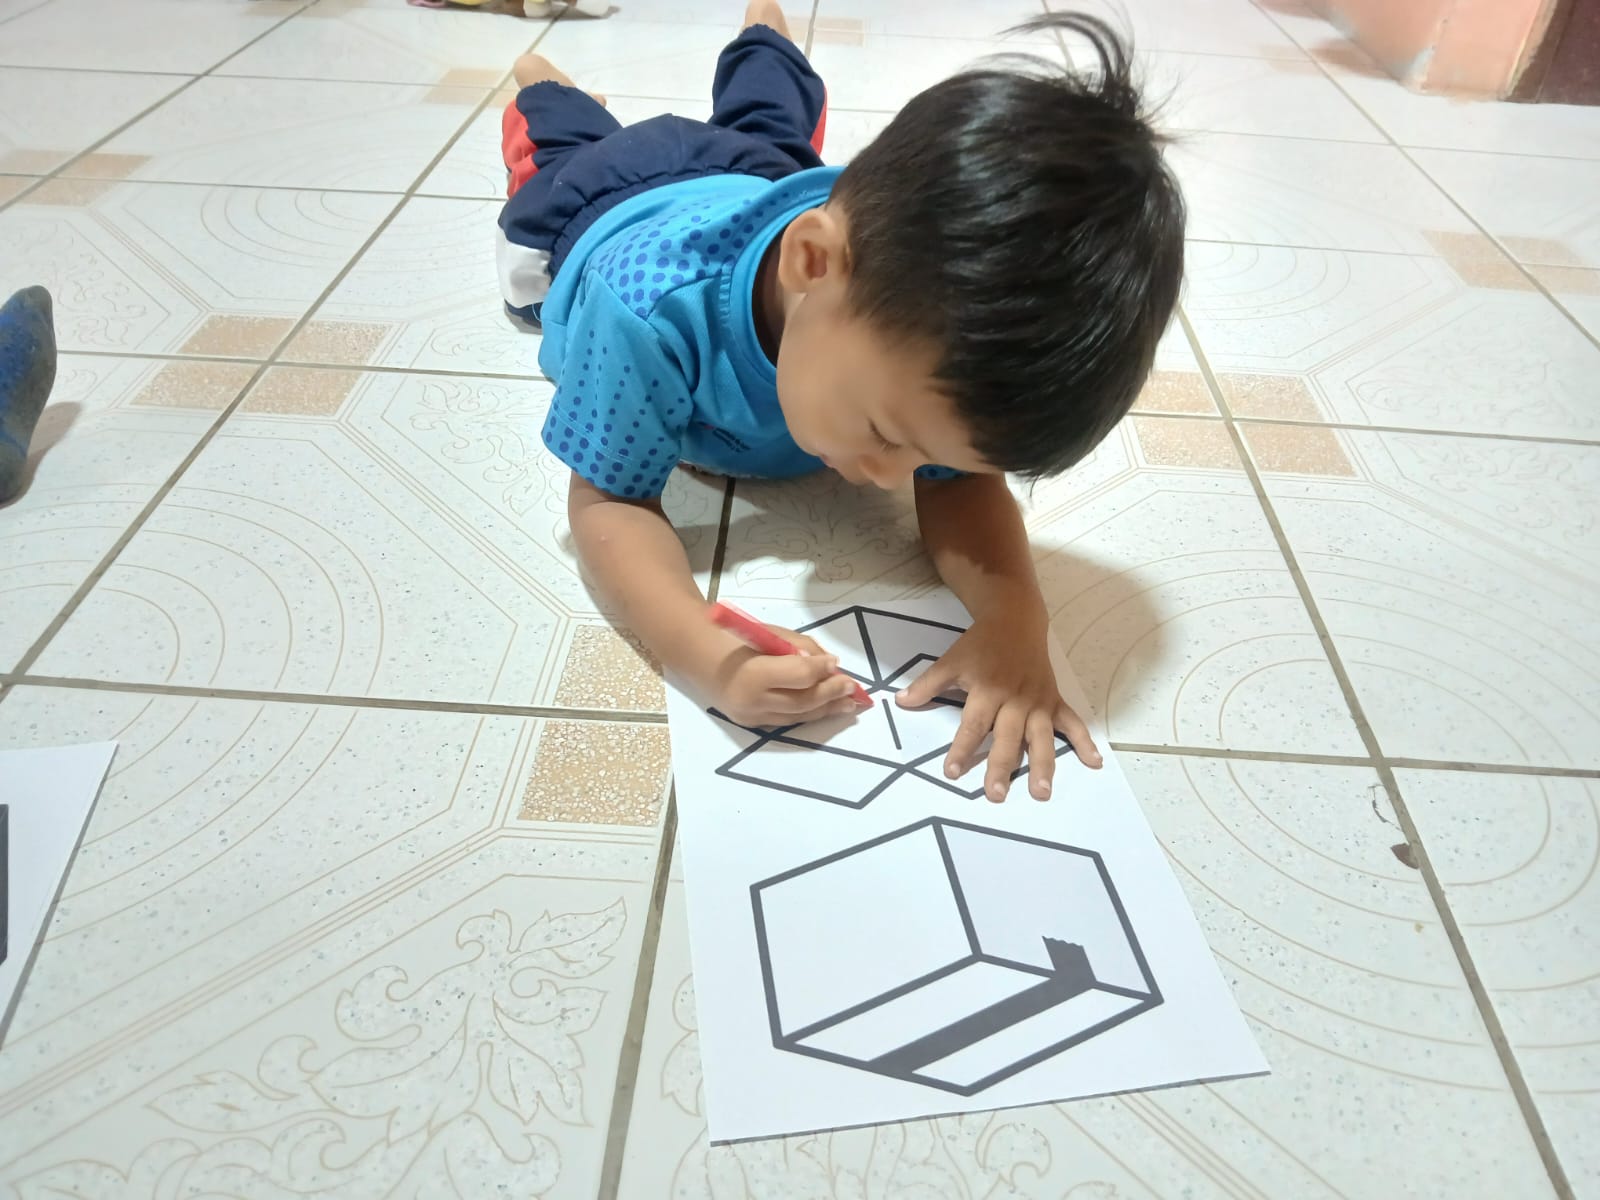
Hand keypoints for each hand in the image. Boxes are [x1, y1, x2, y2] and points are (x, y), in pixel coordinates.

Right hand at [713, 625, 866, 727]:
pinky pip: (786, 721)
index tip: (837, 663)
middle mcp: (752, 701)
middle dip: (831, 694)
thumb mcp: (768, 632)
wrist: (696, 655)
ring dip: (826, 710)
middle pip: (802, 702)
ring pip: (797, 717)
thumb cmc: (734, 636)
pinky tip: (825, 707)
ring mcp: (751, 717)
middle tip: (852, 687)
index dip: (822, 670)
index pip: (799, 676)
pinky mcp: (751, 724)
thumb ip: (799, 647)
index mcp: (753, 673)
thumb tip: (829, 665)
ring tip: (848, 704)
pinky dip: (807, 713)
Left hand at [896, 617, 1101, 801]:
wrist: (1015, 619)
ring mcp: (1038, 702)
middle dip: (1002, 767)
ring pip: (1041, 738)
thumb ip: (927, 685)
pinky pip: (1072, 723)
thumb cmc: (980, 645)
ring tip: (1042, 793)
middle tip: (996, 795)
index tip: (952, 772)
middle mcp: (1015, 700)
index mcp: (988, 690)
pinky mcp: (1054, 700)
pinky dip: (1084, 742)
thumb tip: (900, 702)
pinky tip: (1094, 762)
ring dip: (1044, 765)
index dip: (962, 749)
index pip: (973, 725)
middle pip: (1008, 738)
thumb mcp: (950, 661)